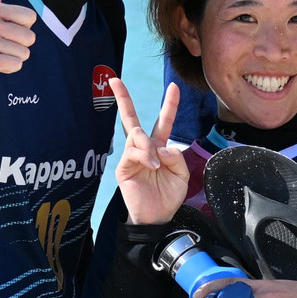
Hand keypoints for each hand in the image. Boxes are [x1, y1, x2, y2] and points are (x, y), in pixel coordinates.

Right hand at [113, 79, 188, 224]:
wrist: (158, 217)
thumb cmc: (168, 196)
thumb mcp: (182, 175)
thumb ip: (176, 157)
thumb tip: (159, 146)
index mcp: (159, 147)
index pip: (163, 121)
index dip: (169, 105)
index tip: (175, 87)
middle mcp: (143, 148)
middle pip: (131, 118)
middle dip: (123, 98)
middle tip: (115, 80)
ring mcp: (131, 156)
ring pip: (137, 134)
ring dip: (148, 145)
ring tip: (156, 164)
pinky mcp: (123, 167)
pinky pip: (132, 151)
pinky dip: (144, 156)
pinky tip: (151, 166)